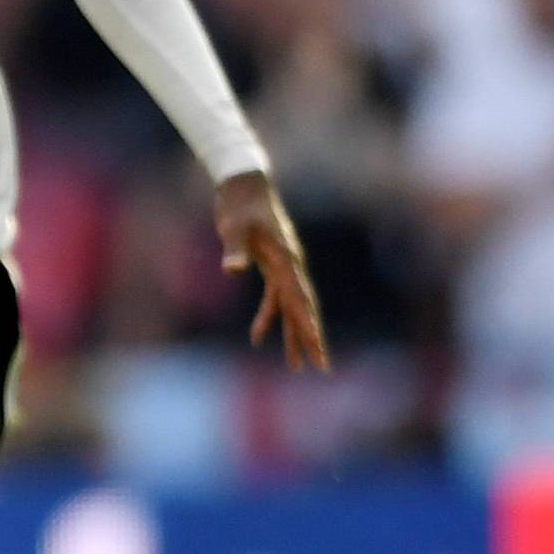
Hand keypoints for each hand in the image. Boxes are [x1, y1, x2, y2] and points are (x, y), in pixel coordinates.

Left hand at [214, 169, 328, 372]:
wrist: (244, 186)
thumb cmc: (239, 207)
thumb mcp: (234, 228)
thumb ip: (235, 250)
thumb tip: (232, 271)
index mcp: (285, 259)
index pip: (298, 296)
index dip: (306, 321)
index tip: (315, 343)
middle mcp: (290, 266)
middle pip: (304, 307)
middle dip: (311, 337)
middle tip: (320, 366)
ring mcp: (282, 267)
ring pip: (291, 308)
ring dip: (292, 335)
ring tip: (297, 365)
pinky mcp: (271, 267)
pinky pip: (274, 299)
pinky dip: (268, 318)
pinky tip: (256, 338)